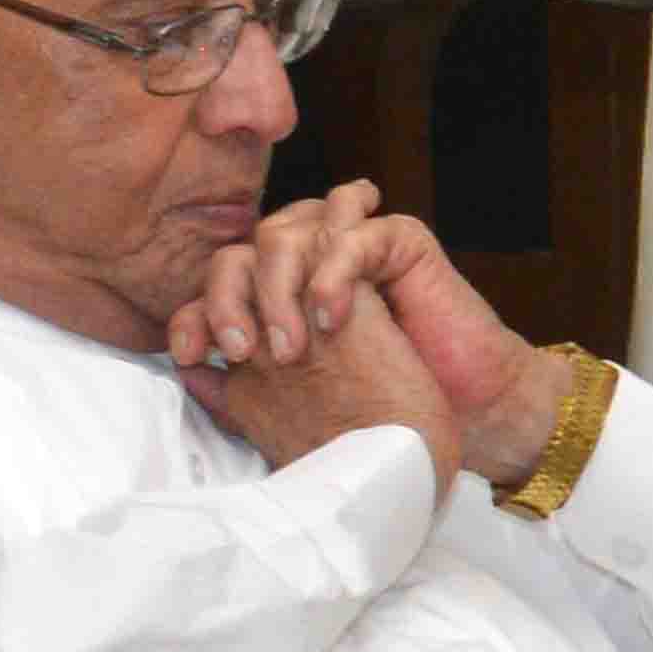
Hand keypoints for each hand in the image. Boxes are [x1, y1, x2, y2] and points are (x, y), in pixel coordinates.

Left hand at [171, 183, 566, 484]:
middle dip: (228, 299)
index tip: (192, 355)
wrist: (465, 417)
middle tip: (244, 350)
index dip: (196, 315)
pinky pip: (349, 236)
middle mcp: (309, 269)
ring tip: (290, 344)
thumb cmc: (390, 418)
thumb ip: (237, 389)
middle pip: (240, 252)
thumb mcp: (295, 406)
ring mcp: (353, 251)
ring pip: (285, 233)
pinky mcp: (398, 244)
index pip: (219, 287)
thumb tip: (187, 371)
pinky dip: (332, 272)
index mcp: (282, 302)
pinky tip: (332, 317)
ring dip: (277, 286)